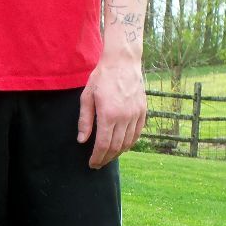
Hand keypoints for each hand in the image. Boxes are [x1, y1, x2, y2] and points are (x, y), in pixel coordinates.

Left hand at [77, 54, 146, 168]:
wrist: (123, 62)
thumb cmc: (102, 77)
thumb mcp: (87, 97)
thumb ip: (85, 120)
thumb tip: (82, 140)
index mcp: (108, 114)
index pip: (103, 145)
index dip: (97, 157)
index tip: (92, 164)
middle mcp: (124, 117)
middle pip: (116, 147)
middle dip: (106, 159)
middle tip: (98, 164)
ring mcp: (135, 114)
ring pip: (128, 143)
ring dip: (117, 154)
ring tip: (108, 157)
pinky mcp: (143, 111)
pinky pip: (137, 134)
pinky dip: (130, 144)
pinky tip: (122, 147)